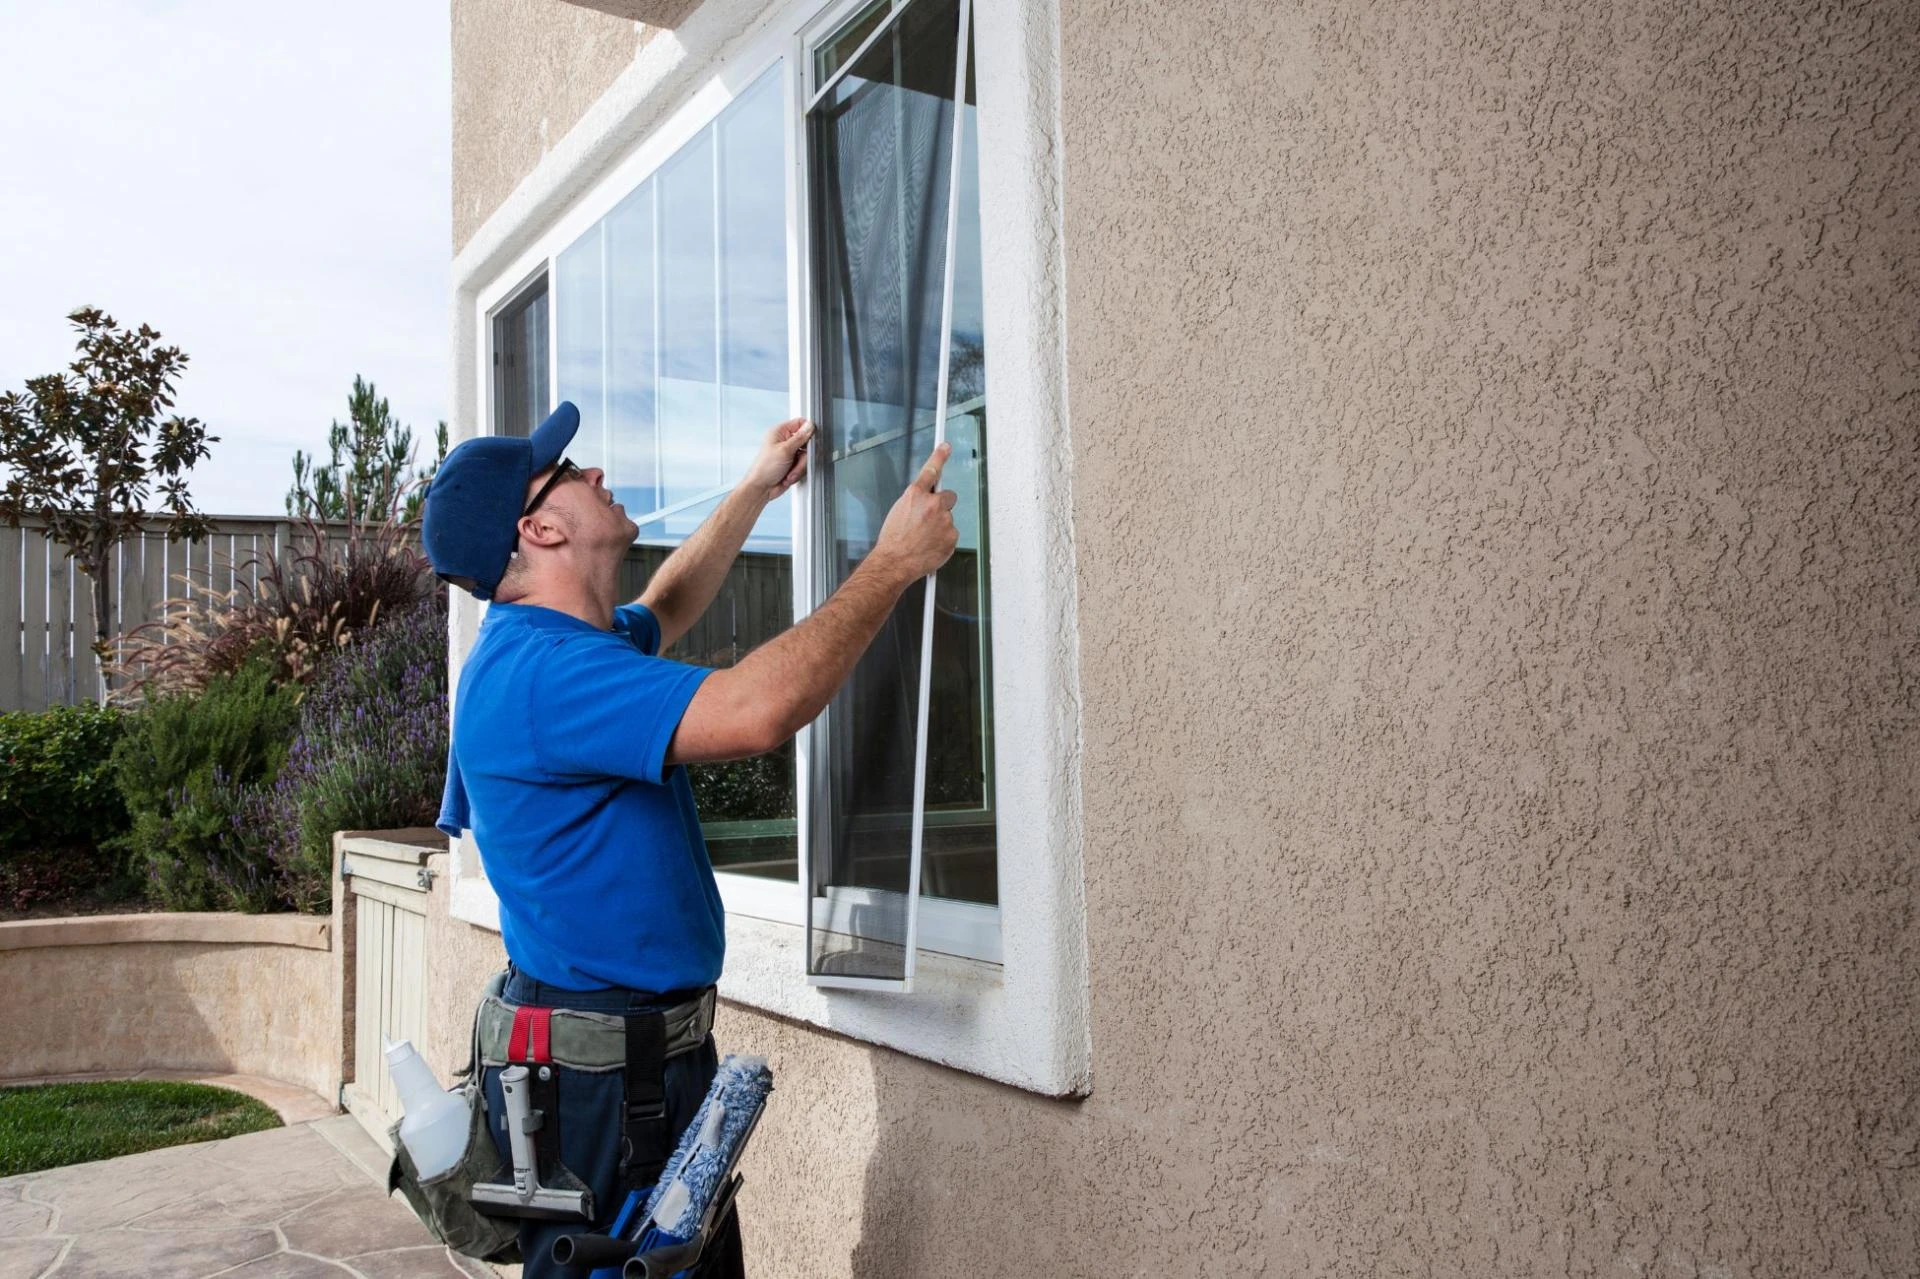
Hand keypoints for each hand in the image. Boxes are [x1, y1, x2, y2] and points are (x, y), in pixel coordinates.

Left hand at [742, 418, 813, 501]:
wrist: (762, 488)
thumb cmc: (765, 468)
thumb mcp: (785, 450)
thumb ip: (800, 438)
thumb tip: (810, 426)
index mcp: (780, 432)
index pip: (800, 423)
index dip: (808, 431)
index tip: (811, 440)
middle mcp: (785, 441)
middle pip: (806, 442)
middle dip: (803, 456)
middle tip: (797, 460)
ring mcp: (789, 453)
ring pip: (807, 456)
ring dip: (799, 467)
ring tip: (790, 472)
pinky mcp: (792, 464)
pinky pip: (804, 466)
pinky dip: (798, 472)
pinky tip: (789, 476)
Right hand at [869, 443, 958, 584]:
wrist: (895, 562)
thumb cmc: (893, 541)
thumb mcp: (898, 512)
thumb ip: (915, 502)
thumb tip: (924, 502)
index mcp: (915, 496)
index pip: (930, 470)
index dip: (939, 456)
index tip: (946, 446)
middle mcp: (932, 504)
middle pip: (948, 497)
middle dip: (942, 505)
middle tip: (930, 519)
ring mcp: (944, 520)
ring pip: (948, 518)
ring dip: (940, 525)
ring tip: (924, 538)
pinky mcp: (952, 535)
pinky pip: (951, 534)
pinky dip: (943, 539)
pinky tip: (930, 545)